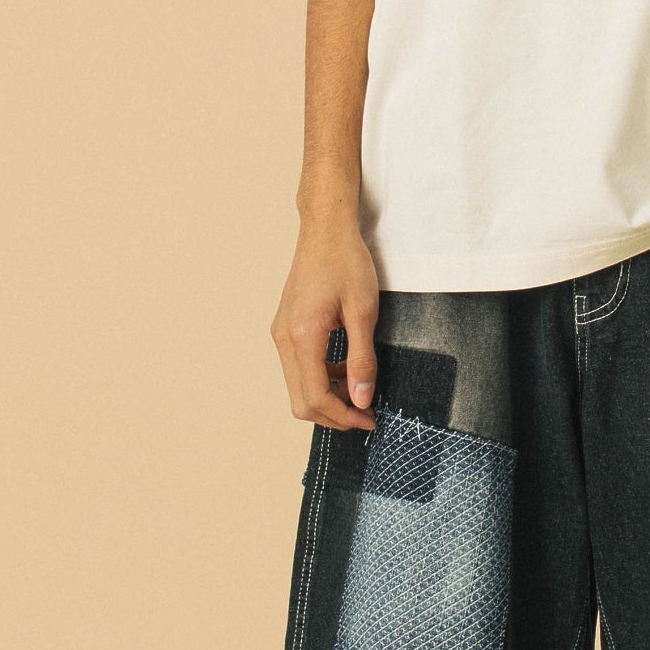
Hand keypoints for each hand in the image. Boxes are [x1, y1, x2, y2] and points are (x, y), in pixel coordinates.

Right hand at [270, 209, 379, 431]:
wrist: (326, 230)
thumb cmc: (346, 262)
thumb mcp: (364, 313)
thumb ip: (362, 360)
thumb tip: (361, 399)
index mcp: (302, 335)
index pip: (316, 397)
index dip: (343, 416)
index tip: (368, 419)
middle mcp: (284, 338)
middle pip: (301, 401)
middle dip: (332, 415)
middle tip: (363, 414)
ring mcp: (281, 333)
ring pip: (298, 388)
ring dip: (327, 398)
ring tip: (358, 389)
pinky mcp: (285, 329)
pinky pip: (298, 368)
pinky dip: (321, 379)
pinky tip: (344, 369)